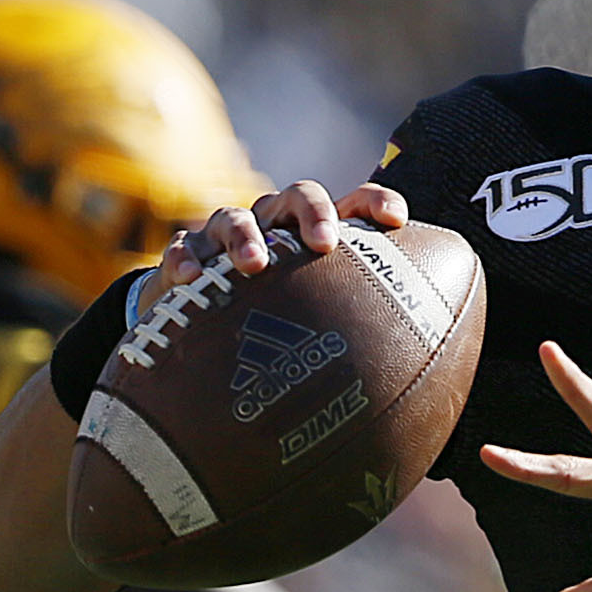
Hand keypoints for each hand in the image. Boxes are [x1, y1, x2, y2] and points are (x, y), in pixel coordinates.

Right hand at [134, 179, 408, 313]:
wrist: (204, 322)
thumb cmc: (277, 320)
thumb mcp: (317, 323)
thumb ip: (356, 338)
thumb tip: (408, 395)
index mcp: (314, 233)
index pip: (352, 204)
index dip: (374, 201)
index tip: (396, 219)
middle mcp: (275, 225)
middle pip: (297, 196)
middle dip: (314, 212)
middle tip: (324, 244)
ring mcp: (227, 237)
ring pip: (236, 217)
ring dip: (246, 236)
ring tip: (255, 264)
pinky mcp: (188, 256)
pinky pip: (183, 248)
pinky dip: (186, 258)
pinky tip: (190, 278)